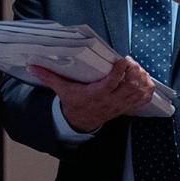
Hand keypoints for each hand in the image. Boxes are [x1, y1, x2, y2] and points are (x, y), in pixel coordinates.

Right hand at [29, 57, 154, 131]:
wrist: (80, 121)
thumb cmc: (74, 102)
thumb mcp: (61, 90)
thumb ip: (48, 77)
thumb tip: (32, 66)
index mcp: (96, 94)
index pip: (111, 84)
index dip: (120, 71)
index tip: (123, 59)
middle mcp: (111, 100)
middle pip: (130, 87)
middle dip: (134, 73)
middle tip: (131, 62)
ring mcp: (121, 105)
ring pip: (139, 92)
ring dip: (142, 79)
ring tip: (138, 68)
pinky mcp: (127, 107)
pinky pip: (143, 99)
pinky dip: (147, 89)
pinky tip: (144, 79)